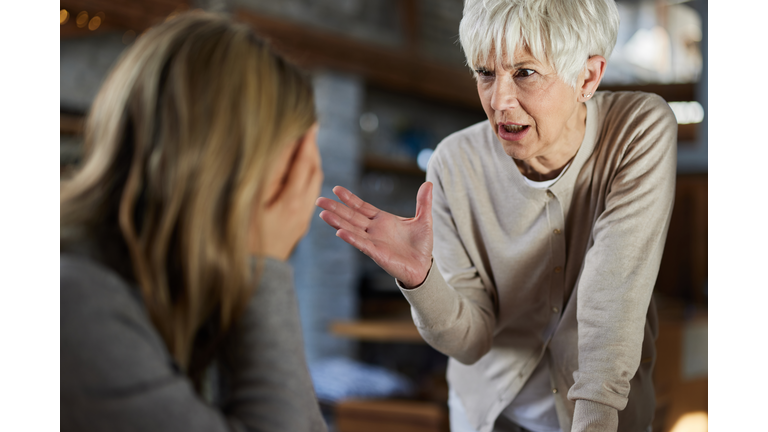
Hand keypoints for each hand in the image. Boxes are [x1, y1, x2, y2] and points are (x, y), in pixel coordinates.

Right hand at [249, 124, 322, 260]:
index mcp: (292, 201)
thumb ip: (268, 176)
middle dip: (311, 148)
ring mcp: (302, 218)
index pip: (302, 163)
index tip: (309, 122)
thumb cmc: (244, 239)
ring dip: (311, 162)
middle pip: (313, 171)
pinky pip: (309, 194)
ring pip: (314, 183)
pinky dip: (307, 177)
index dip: (305, 141)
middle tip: (309, 128)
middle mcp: (303, 209)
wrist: (253, 276)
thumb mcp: (252, 203)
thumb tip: (280, 148)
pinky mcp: (298, 225)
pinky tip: (300, 172)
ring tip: (306, 145)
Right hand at [316, 182, 432, 287]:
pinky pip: (362, 244)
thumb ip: (423, 202)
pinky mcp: (377, 253)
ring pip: (352, 229)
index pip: (362, 207)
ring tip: (323, 214)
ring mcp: (373, 241)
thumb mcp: (424, 220)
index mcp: (382, 220)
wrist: (424, 267)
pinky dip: (351, 238)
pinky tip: (340, 232)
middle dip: (335, 208)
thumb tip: (429, 183)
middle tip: (319, 200)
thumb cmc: (421, 246)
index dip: (349, 198)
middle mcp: (374, 230)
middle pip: (351, 216)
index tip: (336, 189)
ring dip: (337, 222)